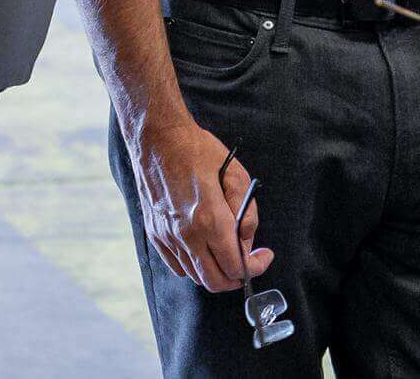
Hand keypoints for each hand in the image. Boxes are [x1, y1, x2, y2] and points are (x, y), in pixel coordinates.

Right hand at [129, 122, 272, 292]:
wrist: (157, 138)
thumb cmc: (197, 150)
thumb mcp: (235, 173)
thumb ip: (247, 212)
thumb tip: (247, 241)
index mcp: (209, 219)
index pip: (235, 265)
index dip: (256, 267)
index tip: (264, 256)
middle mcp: (186, 235)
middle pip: (215, 281)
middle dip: (237, 277)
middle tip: (248, 261)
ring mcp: (167, 237)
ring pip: (195, 276)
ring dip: (216, 271)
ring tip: (227, 251)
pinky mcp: (155, 234)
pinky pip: (177, 266)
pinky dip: (194, 266)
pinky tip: (204, 248)